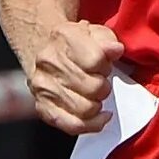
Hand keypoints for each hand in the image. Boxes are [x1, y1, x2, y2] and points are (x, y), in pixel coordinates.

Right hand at [27, 20, 121, 134]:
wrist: (47, 52)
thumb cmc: (76, 45)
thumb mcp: (96, 33)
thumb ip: (108, 40)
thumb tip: (115, 50)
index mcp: (63, 37)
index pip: (96, 60)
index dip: (106, 66)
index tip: (104, 66)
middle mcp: (48, 61)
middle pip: (93, 87)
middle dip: (104, 87)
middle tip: (100, 81)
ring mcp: (43, 86)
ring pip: (85, 109)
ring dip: (98, 105)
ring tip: (95, 95)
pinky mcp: (43, 107)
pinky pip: (72, 125)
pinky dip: (91, 124)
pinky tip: (99, 116)